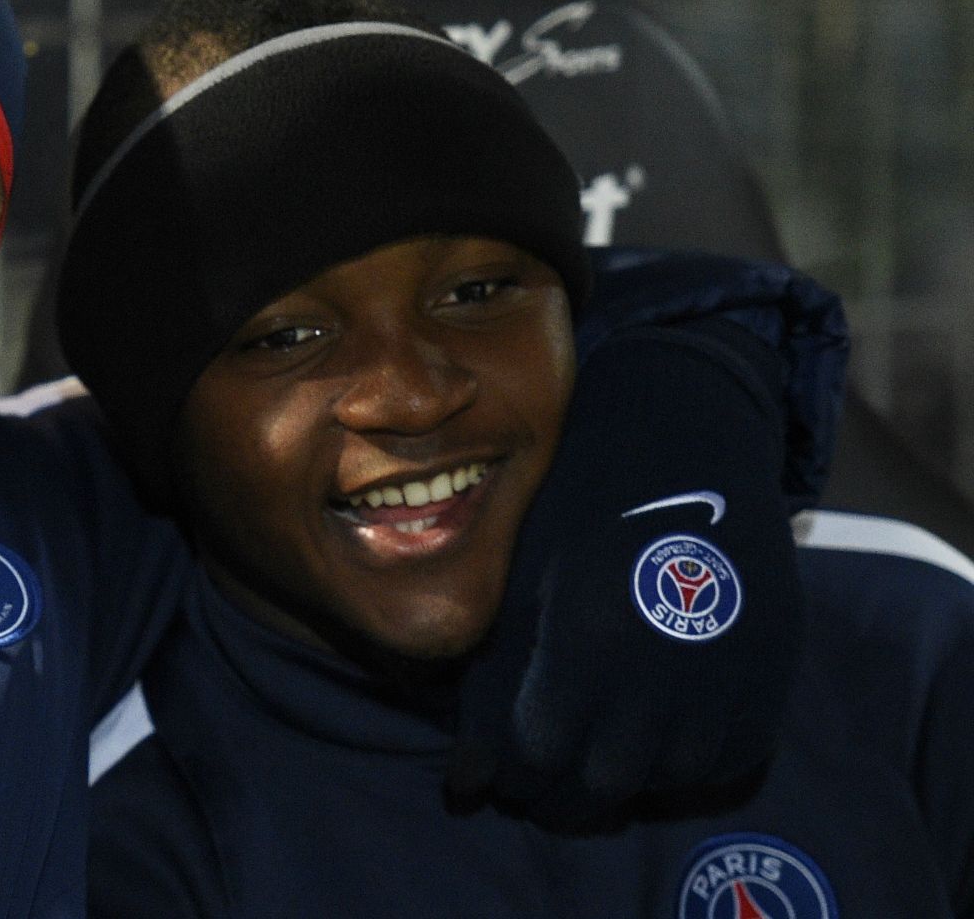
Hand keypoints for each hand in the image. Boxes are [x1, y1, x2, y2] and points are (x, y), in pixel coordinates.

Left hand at [446, 325, 804, 827]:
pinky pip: (731, 759)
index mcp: (589, 641)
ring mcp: (731, 674)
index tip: (493, 780)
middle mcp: (667, 670)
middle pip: (604, 785)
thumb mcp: (520, 587)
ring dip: (623, 786)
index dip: (511, 778)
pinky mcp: (775, 670)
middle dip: (559, 796)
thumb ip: (493, 686)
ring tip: (591, 764)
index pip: (542, 756)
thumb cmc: (578, 504)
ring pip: (668, 781)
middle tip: (536, 786)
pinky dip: (687, 768)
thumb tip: (466, 777)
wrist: (683, 444)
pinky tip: (652, 748)